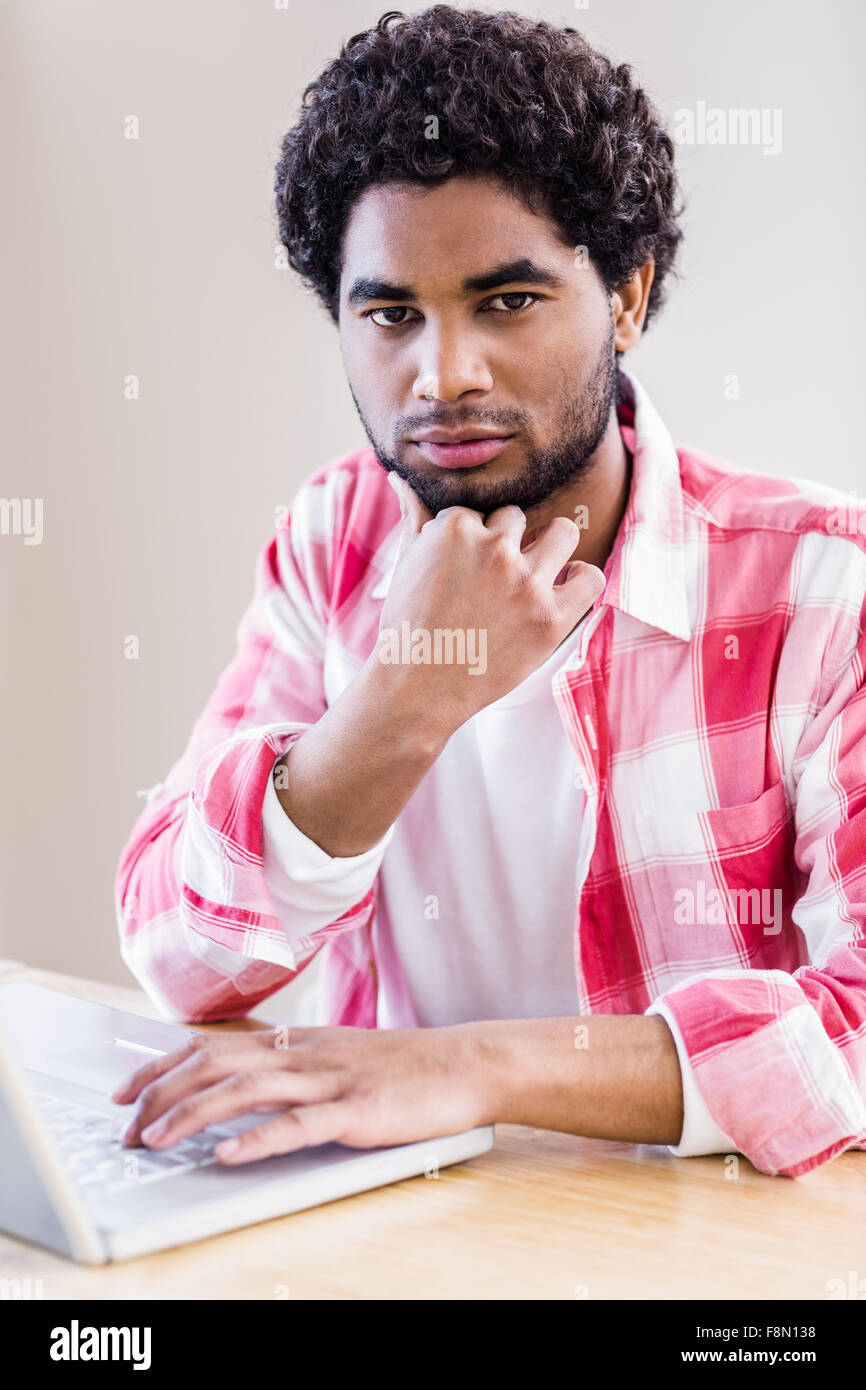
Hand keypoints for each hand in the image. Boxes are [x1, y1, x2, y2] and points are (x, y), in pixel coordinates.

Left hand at [111, 1022, 497, 1163]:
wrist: (465, 1062)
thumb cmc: (404, 1065)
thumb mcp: (337, 1053)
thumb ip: (292, 1063)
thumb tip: (242, 1078)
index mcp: (297, 1042)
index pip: (214, 1044)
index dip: (163, 1065)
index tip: (127, 1089)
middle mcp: (304, 1054)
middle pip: (217, 1061)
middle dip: (162, 1092)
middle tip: (128, 1125)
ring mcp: (329, 1080)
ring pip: (246, 1089)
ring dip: (193, 1114)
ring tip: (156, 1137)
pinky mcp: (357, 1111)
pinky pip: (300, 1125)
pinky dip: (258, 1139)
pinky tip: (229, 1153)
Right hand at [379, 474, 605, 732]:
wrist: (417, 689)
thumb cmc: (408, 627)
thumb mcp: (405, 563)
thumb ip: (413, 515)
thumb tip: (401, 477)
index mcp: (456, 528)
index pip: (478, 512)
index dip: (473, 538)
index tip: (463, 569)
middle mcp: (495, 548)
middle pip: (517, 518)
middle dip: (507, 541)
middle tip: (493, 579)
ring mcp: (527, 582)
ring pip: (563, 532)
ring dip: (552, 547)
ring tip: (534, 574)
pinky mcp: (551, 619)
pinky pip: (591, 578)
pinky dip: (582, 580)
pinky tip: (564, 590)